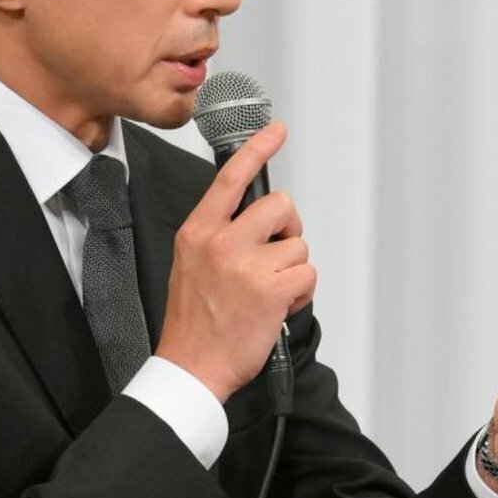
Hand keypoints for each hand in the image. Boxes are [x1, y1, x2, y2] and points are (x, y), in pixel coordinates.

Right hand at [157, 123, 315, 400]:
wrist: (191, 366)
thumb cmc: (193, 320)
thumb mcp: (189, 263)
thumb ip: (218, 234)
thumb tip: (257, 219)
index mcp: (198, 231)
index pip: (231, 178)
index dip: (257, 149)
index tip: (276, 131)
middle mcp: (221, 242)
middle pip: (281, 206)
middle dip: (288, 229)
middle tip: (276, 253)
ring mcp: (246, 266)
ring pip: (298, 246)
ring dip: (292, 270)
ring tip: (267, 292)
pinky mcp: (270, 291)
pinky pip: (307, 276)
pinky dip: (300, 294)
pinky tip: (276, 307)